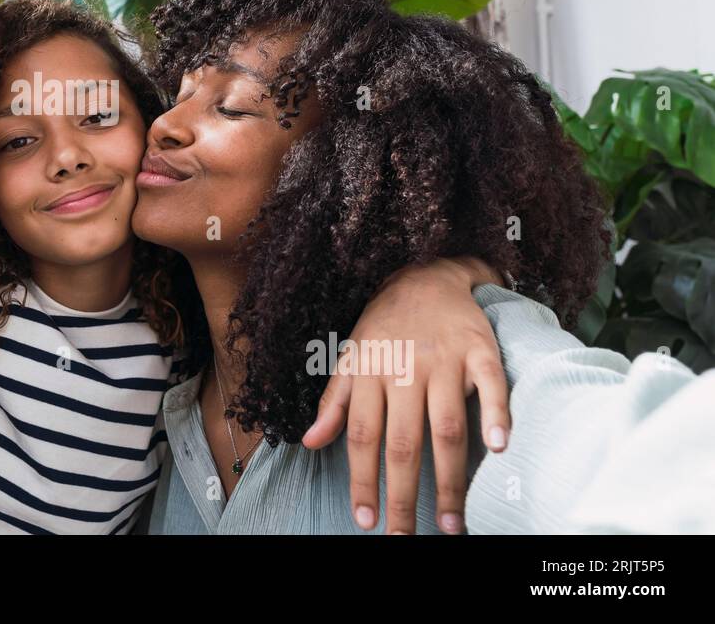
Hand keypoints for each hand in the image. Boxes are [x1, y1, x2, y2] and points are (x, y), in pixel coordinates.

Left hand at [301, 257, 510, 534]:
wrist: (425, 275)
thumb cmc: (385, 325)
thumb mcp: (351, 357)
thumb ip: (334, 401)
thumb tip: (310, 442)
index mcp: (370, 373)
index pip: (364, 436)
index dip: (362, 479)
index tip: (364, 520)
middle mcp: (405, 369)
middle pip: (404, 441)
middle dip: (403, 494)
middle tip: (405, 535)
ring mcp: (445, 360)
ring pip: (447, 427)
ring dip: (449, 478)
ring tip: (449, 521)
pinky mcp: (480, 350)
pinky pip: (491, 385)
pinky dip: (496, 415)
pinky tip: (499, 448)